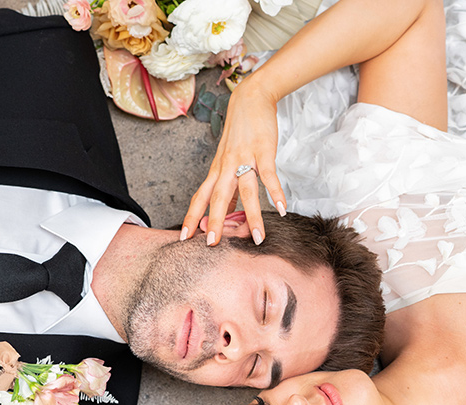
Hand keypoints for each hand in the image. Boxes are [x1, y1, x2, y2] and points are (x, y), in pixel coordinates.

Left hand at [181, 82, 286, 245]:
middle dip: (213, 222)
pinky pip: (269, 176)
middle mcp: (226, 167)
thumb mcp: (227, 161)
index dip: (192, 217)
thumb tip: (226, 213)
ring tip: (257, 238)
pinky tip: (281, 209)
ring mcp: (244, 159)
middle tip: (211, 245)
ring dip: (252, 216)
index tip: (184, 238)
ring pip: (247, 192)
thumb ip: (227, 187)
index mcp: (217, 171)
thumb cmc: (239, 133)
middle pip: (217, 198)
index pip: (200, 198)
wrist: (249, 99)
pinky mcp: (263, 151)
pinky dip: (276, 193)